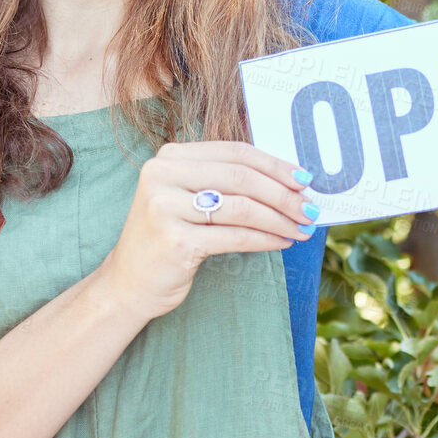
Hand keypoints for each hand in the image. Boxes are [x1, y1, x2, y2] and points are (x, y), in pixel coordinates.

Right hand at [93, 140, 317, 321]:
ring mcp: (165, 207)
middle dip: (283, 193)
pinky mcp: (175, 241)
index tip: (304, 179)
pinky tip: (282, 242)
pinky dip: (265, 239)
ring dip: (280, 219)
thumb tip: (289, 181)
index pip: (235, 152)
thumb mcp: (188, 199)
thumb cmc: (168, 239)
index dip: (274, 164)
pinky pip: (235, 236)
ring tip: (301, 228)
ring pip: (242, 207)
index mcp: (169, 157)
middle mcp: (163, 176)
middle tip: (310, 208)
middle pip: (241, 177)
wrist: (126, 285)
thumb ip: (224, 182)